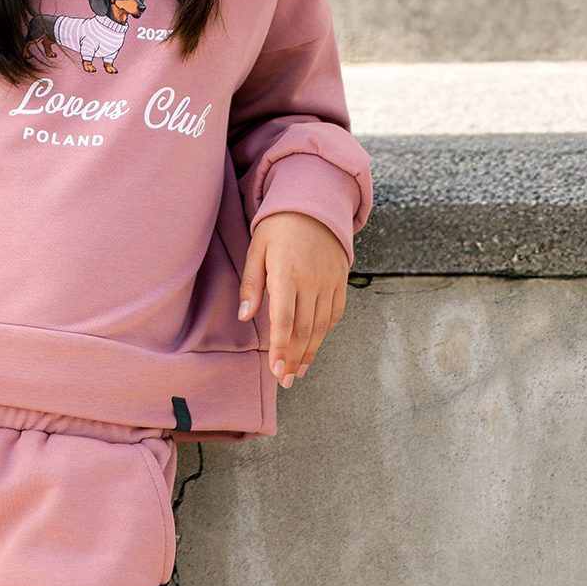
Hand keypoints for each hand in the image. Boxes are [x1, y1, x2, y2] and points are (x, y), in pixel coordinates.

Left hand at [237, 210, 348, 388]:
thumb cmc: (278, 227)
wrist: (315, 205)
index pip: (284, 321)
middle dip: (294, 359)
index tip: (277, 371)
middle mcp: (311, 281)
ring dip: (310, 352)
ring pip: (321, 326)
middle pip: (303, 330)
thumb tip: (246, 317)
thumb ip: (251, 285)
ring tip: (300, 371)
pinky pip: (335, 314)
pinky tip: (315, 346)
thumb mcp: (257, 250)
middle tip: (286, 381)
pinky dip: (325, 333)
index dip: (282, 349)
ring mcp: (329, 282)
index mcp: (286, 274)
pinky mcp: (340, 280)